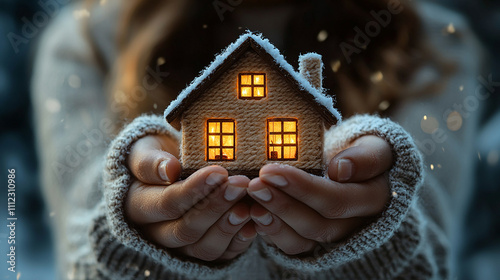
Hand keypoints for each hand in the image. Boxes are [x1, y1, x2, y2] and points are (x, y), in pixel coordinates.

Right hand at [125, 135, 256, 260]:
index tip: (218, 171)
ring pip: (204, 248)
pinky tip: (254, 219)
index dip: (194, 190)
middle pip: (186, 231)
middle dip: (216, 207)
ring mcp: (181, 248)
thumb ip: (149, 161)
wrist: (167, 173)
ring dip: (229, 226)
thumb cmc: (156, 157)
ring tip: (248, 204)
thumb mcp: (143, 151)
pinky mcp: (204, 251)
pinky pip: (223, 254)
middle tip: (241, 184)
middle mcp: (157, 234)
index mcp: (137, 208)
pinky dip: (240, 239)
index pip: (166, 204)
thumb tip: (167, 170)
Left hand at [247, 135, 391, 254]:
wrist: (355, 169)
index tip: (271, 170)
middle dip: (283, 204)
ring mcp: (336, 237)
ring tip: (252, 200)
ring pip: (305, 239)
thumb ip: (366, 157)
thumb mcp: (374, 147)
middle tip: (254, 184)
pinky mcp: (317, 242)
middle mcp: (357, 225)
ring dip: (275, 221)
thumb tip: (340, 170)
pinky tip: (254, 212)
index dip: (303, 189)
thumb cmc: (363, 154)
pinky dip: (272, 232)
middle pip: (319, 224)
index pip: (338, 200)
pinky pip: (294, 246)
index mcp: (376, 200)